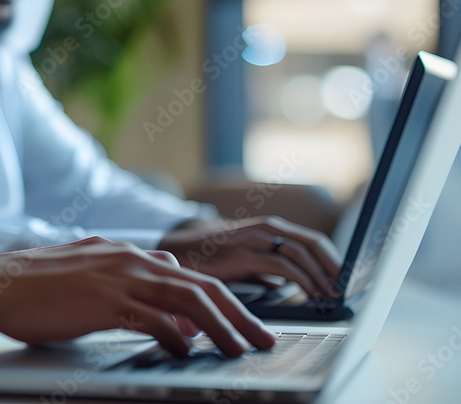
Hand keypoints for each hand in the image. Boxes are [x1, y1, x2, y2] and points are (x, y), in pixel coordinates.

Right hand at [0, 237, 275, 357]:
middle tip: (262, 338)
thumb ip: (121, 279)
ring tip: (242, 348)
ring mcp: (118, 278)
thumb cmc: (32, 285)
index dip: (219, 300)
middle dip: (238, 313)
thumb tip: (155, 287)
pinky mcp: (105, 301)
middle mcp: (128, 259)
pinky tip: (188, 351)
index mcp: (124, 253)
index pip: (186, 274)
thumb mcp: (84, 273)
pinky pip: (154, 319)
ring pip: (187, 299)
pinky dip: (178, 336)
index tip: (239, 322)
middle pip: (200, 284)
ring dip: (222, 326)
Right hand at [157, 216, 341, 297]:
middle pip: (312, 243)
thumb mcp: (246, 260)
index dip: (333, 260)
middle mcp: (265, 229)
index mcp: (269, 229)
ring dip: (321, 276)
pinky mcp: (242, 254)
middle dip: (333, 268)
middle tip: (345, 291)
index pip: (313, 241)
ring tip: (331, 296)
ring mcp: (253, 238)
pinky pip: (281, 265)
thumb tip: (287, 286)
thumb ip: (267, 270)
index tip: (347, 281)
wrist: (177, 250)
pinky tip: (309, 294)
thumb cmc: (212, 257)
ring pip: (300, 252)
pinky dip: (301, 280)